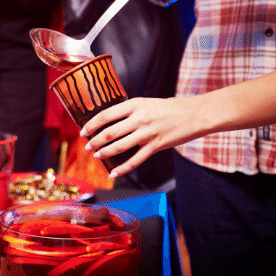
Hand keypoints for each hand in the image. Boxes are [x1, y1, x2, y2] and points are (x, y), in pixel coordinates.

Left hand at [80, 96, 205, 176]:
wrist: (193, 114)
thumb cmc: (168, 108)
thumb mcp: (145, 102)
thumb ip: (128, 111)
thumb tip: (108, 122)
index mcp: (134, 104)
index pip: (106, 115)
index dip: (91, 124)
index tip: (83, 131)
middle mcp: (139, 118)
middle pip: (110, 132)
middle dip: (95, 141)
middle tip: (88, 146)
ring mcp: (147, 133)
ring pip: (119, 146)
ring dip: (105, 152)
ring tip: (98, 155)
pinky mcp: (155, 146)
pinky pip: (135, 160)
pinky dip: (123, 168)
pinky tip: (114, 172)